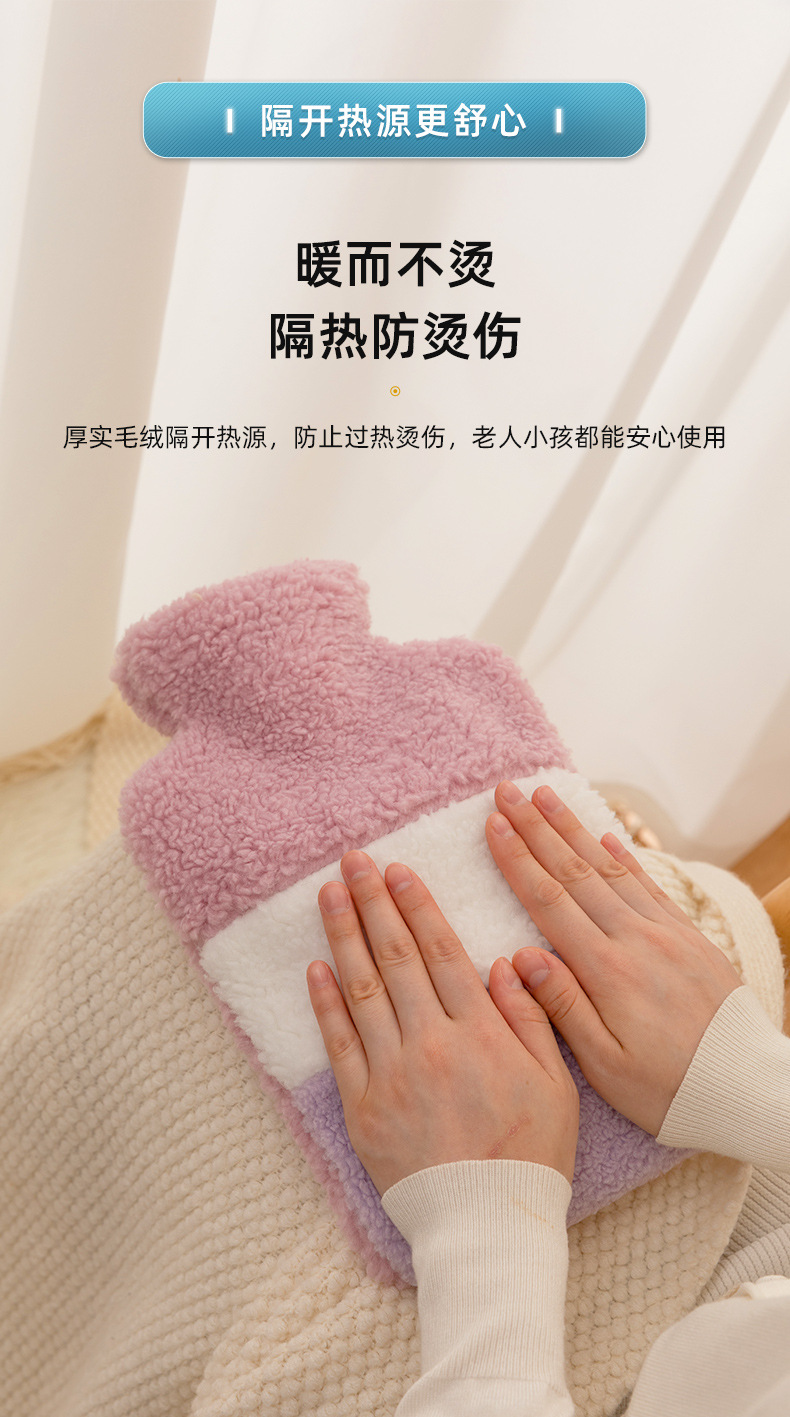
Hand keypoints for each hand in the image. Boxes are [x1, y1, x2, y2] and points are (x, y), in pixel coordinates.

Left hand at [307, 851, 579, 1194]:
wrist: (486, 1225)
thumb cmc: (531, 1155)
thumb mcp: (556, 1083)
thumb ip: (530, 1018)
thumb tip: (506, 962)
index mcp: (480, 1032)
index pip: (442, 952)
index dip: (417, 906)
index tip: (399, 870)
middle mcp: (431, 1042)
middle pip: (397, 958)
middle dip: (373, 903)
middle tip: (353, 860)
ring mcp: (391, 1073)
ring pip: (362, 989)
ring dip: (343, 936)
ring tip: (328, 894)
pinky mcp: (363, 1106)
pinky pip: (339, 1044)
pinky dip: (325, 1003)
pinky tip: (316, 966)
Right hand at [486, 782, 742, 1135]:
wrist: (746, 1087)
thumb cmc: (669, 1091)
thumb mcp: (606, 1067)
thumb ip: (562, 1008)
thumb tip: (520, 957)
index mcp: (606, 972)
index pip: (549, 902)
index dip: (517, 860)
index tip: (492, 824)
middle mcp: (636, 940)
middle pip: (574, 872)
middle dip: (537, 828)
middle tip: (508, 791)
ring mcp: (666, 934)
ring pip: (609, 869)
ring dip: (574, 829)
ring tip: (547, 796)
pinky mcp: (690, 938)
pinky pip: (649, 885)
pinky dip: (624, 856)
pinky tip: (605, 835)